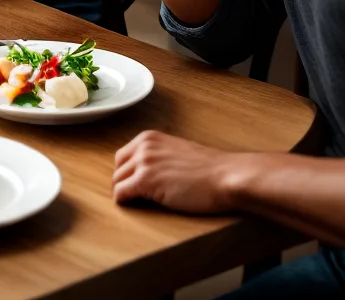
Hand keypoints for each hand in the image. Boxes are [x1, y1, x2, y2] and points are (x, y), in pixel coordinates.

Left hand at [113, 130, 242, 213]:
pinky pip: (122, 193)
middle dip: (123, 182)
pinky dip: (123, 201)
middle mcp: (143, 147)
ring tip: (137, 203)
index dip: (127, 172)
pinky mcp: (146, 181)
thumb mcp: (176, 152)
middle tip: (133, 197)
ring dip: (124, 193)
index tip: (133, 184)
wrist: (226, 176)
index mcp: (149, 138)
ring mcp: (143, 163)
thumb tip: (149, 170)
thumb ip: (159, 156)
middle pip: (118, 168)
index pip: (124, 156)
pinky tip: (133, 206)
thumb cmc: (209, 169)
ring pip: (117, 180)